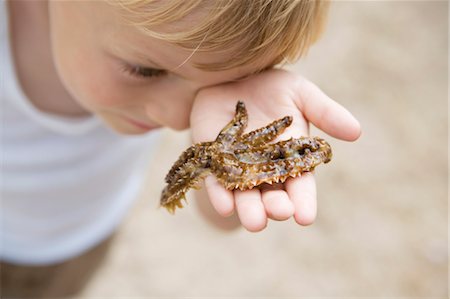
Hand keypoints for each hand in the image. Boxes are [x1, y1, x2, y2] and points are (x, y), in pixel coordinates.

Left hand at [190, 69, 360, 231]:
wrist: (231, 75)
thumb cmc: (271, 87)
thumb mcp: (300, 94)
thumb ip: (325, 113)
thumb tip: (357, 131)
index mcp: (290, 159)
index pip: (300, 186)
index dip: (304, 202)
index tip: (305, 217)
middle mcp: (265, 170)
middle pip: (272, 195)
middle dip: (276, 206)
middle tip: (279, 211)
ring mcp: (238, 168)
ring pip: (244, 196)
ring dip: (249, 210)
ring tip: (255, 222)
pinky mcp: (214, 161)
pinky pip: (216, 182)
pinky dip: (220, 195)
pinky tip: (225, 206)